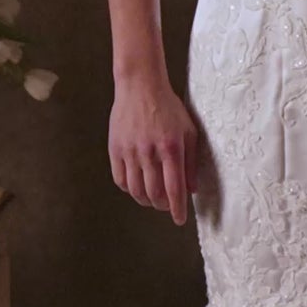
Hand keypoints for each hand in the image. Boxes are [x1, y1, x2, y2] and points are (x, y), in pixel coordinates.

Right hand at [109, 72, 197, 226]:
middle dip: (162, 205)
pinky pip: (120, 179)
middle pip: (154, 193)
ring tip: (153, 198)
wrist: (140, 86)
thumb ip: (191, 161)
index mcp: (171, 148)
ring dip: (146, 200)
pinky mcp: (115, 149)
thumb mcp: (188, 131)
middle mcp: (149, 152)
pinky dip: (129, 189)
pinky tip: (137, 187)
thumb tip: (191, 190)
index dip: (177, 208)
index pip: (174, 188)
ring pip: (136, 190)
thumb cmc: (168, 107)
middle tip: (167, 205)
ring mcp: (130, 151)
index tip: (179, 220)